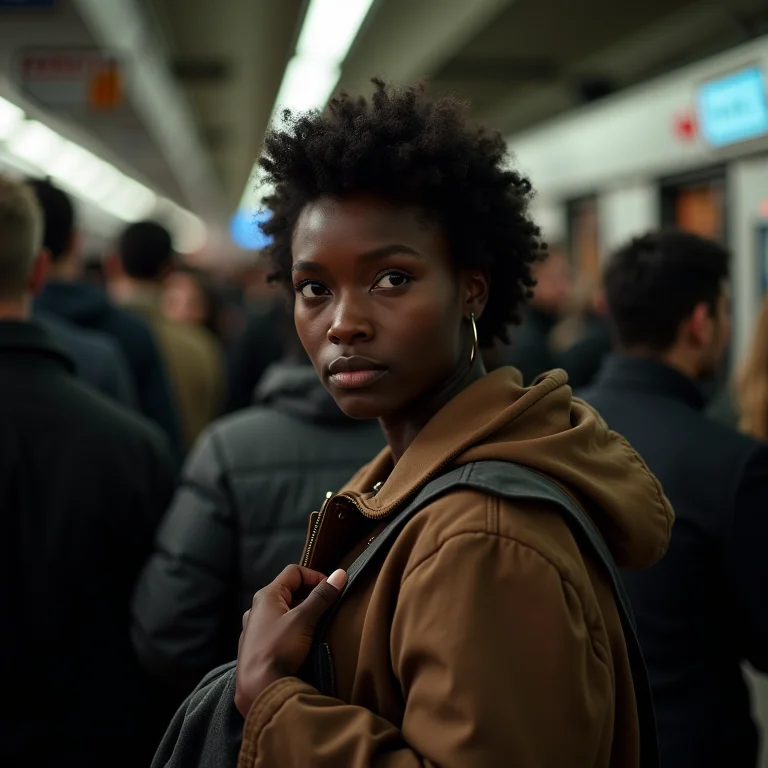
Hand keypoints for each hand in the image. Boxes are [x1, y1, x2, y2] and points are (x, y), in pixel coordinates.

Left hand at [234, 564, 346, 717]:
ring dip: (301, 615)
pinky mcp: (255, 648)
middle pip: (289, 591)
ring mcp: (254, 629)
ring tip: (317, 627)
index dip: (315, 576)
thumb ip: (321, 596)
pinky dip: (291, 630)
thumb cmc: (279, 648)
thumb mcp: (303, 620)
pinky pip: (277, 630)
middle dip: (310, 597)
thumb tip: (340, 574)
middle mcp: (257, 608)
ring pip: (283, 612)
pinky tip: (300, 644)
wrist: (257, 689)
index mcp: (266, 596)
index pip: (294, 571)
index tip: (331, 590)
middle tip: (327, 609)